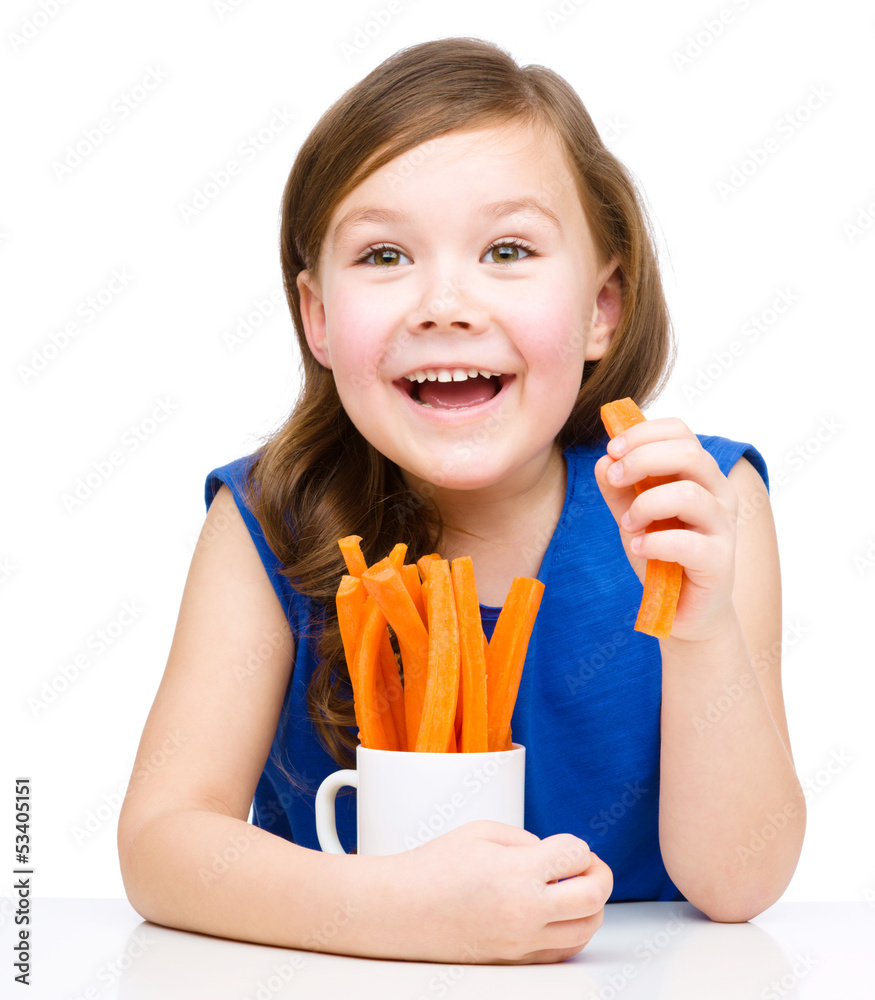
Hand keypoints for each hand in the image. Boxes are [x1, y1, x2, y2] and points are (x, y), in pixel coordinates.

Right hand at [388, 820, 612, 963]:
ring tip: (574, 888)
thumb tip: (555, 856)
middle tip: (588, 865)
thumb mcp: (481, 832)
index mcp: (517, 872)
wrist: (401, 910)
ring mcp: (521, 942)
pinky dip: (573, 931)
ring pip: (586, 929)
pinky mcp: (514, 960)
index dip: (576, 845)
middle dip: (599, 874)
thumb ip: (526, 839)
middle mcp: (525, 912)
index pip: (576, 855)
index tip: (565, 845)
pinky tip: (562, 915)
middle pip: (594, 897)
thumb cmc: (433, 868)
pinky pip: (563, 951)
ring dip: (591, 905)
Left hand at [593, 416, 739, 641]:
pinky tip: (638, 548)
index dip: (643, 434)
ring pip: (688, 494)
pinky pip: (687, 542)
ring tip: (628, 524)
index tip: (612, 450)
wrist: (679, 609)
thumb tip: (604, 461)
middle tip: (615, 478)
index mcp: (700, 475)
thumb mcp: (631, 516)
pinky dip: (654, 542)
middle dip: (641, 459)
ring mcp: (723, 527)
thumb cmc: (660, 555)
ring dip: (646, 505)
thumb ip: (618, 488)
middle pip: (688, 452)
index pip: (681, 432)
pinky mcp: (720, 561)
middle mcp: (718, 494)